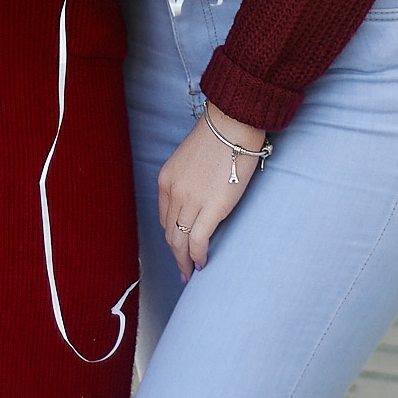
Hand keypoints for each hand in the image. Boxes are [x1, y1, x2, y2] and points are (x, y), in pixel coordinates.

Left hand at [159, 104, 268, 275]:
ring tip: (192, 271)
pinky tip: (203, 263)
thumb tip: (198, 199)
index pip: (164, 216)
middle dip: (175, 254)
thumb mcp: (190, 160)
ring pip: (180, 240)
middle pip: (169, 232)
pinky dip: (198, 256)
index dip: (171, 234)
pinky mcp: (211, 208)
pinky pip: (198, 240)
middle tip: (183, 268)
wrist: (232, 125)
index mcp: (166, 180)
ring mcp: (190, 201)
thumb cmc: (218, 138)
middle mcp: (173, 192)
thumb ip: (188, 181)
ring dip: (185, 260)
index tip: (178, 245)